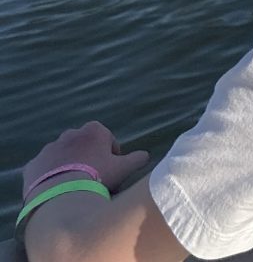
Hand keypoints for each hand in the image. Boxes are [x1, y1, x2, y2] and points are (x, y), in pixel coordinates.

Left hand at [23, 121, 149, 195]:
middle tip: (94, 178)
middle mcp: (69, 134)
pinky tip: (58, 192)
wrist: (62, 196)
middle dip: (89, 158)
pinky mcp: (32, 165)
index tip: (112, 170)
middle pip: (84, 146)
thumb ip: (138, 159)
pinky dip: (50, 178)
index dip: (112, 155)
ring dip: (69, 167)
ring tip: (75, 187)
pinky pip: (44, 170)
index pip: (107, 139)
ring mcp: (48, 149)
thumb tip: (145, 155)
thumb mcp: (125, 168)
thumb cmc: (98, 177)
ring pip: (63, 158)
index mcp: (93, 130)